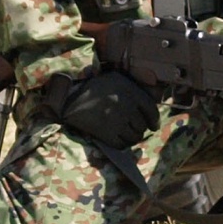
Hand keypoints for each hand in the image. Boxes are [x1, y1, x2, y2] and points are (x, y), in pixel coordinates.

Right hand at [45, 70, 160, 150]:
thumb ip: (133, 88)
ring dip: (133, 138)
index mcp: (130, 91)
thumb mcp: (116, 79)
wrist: (68, 98)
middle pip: (142, 125)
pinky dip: (122, 144)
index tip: (153, 126)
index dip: (154, 120)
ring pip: (134, 136)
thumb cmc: (94, 87)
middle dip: (141, 129)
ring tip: (127, 134)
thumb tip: (153, 99)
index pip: (151, 110)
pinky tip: (119, 140)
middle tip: (136, 129)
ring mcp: (116, 120)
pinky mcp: (105, 132)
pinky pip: (120, 144)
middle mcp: (126, 105)